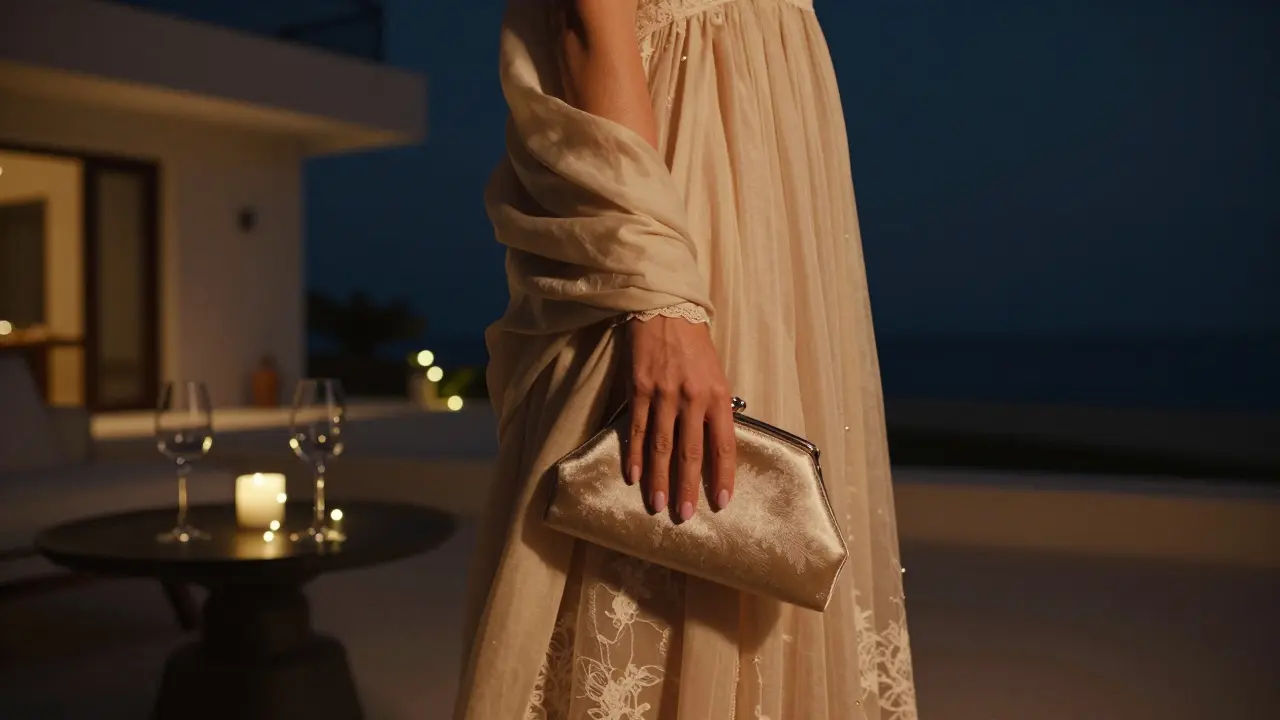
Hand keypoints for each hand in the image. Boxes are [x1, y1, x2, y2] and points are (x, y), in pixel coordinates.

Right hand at [625, 315, 734, 521]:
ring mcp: (663, 394)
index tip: (721, 503)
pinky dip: (634, 455)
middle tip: (685, 517)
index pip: (723, 445)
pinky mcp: (639, 389)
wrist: (666, 310)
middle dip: (688, 488)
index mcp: (717, 396)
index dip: (722, 476)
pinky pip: (636, 428)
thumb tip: (713, 446)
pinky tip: (633, 477)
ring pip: (661, 446)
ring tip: (659, 506)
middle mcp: (692, 398)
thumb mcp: (716, 375)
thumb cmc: (695, 345)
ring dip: (659, 480)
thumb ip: (715, 409)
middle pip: (690, 452)